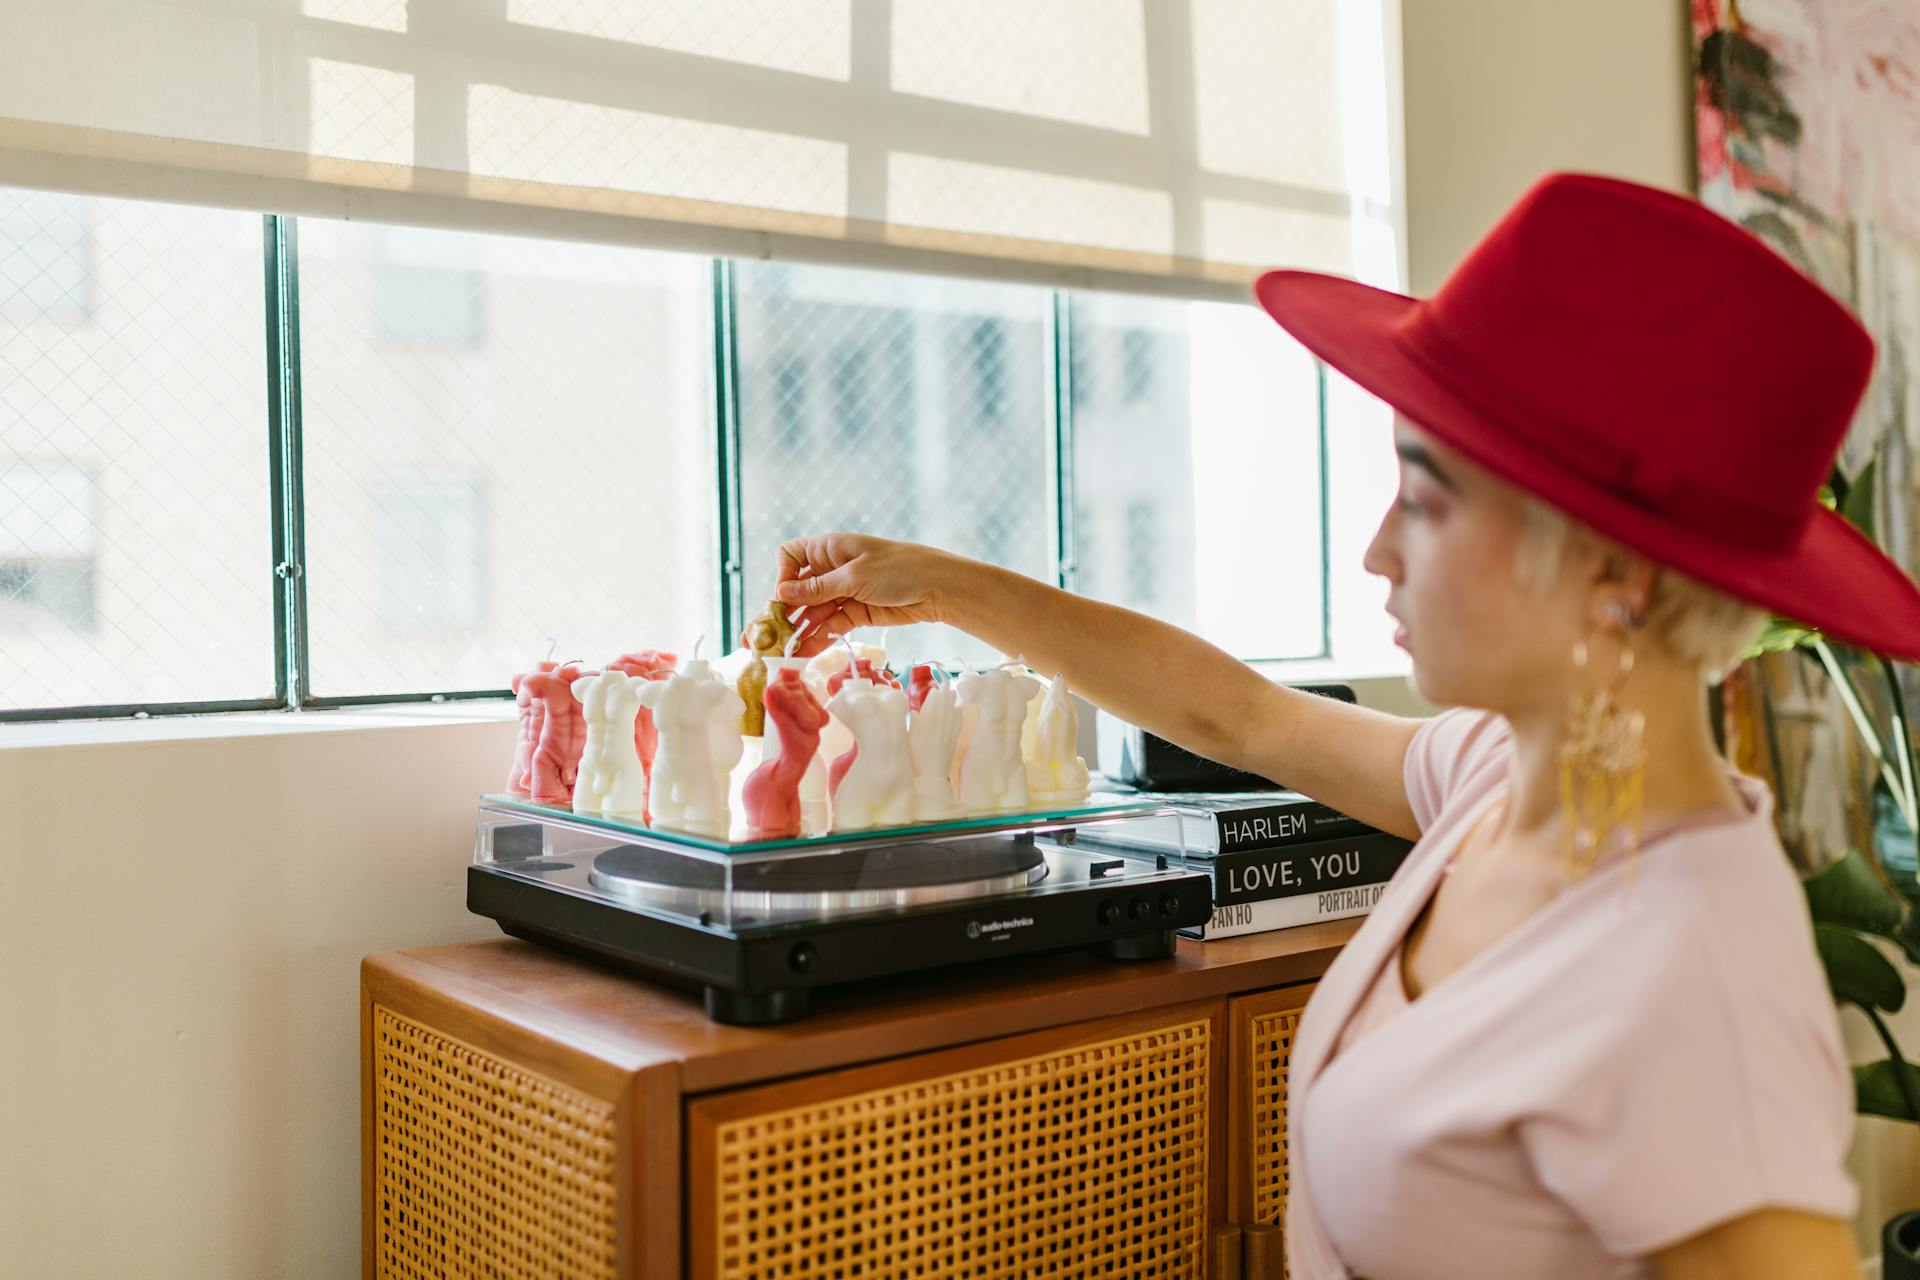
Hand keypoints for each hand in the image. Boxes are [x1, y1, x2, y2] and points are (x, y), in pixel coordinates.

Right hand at [763, 532, 950, 656]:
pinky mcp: (856, 613)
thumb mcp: (854, 576)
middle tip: (765, 638)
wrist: (938, 587)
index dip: (783, 576)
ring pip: (812, 613)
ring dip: (798, 632)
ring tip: (782, 654)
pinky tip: (804, 654)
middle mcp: (831, 570)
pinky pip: (829, 626)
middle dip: (782, 613)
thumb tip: (781, 592)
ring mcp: (843, 592)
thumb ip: (818, 588)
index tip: (782, 597)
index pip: (790, 557)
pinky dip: (817, 639)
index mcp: (828, 549)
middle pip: (797, 591)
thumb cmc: (898, 569)